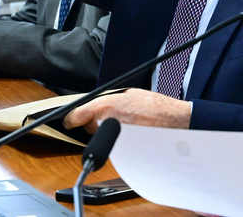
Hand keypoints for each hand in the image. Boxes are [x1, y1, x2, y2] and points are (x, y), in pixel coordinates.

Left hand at [63, 88, 191, 132]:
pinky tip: (131, 132)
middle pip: (89, 126)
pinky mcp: (121, 149)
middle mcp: (107, 122)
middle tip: (114, 114)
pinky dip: (118, 139)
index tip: (69, 120)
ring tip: (127, 122)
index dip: (71, 118)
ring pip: (101, 135)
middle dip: (95, 121)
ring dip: (108, 130)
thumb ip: (108, 99)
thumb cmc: (155, 105)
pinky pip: (112, 144)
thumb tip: (95, 104)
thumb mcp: (128, 93)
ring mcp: (113, 137)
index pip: (76, 115)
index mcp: (106, 105)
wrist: (173, 121)